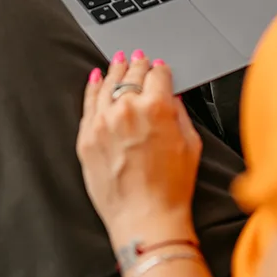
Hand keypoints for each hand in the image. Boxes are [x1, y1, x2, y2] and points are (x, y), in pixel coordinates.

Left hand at [76, 51, 201, 246]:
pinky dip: (93, 88)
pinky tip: (97, 78)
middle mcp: (128, 109)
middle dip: (138, 65)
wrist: (145, 218)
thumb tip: (173, 100)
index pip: (158, 75)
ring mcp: (104, 123)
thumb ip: (180, 115)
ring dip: (116, 70)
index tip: (160, 68)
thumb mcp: (190, 144)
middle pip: (133, 75)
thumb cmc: (171, 188)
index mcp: (158, 107)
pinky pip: (88, 104)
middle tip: (140, 58)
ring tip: (119, 61)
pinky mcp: (87, 138)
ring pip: (108, 85)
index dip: (161, 69)